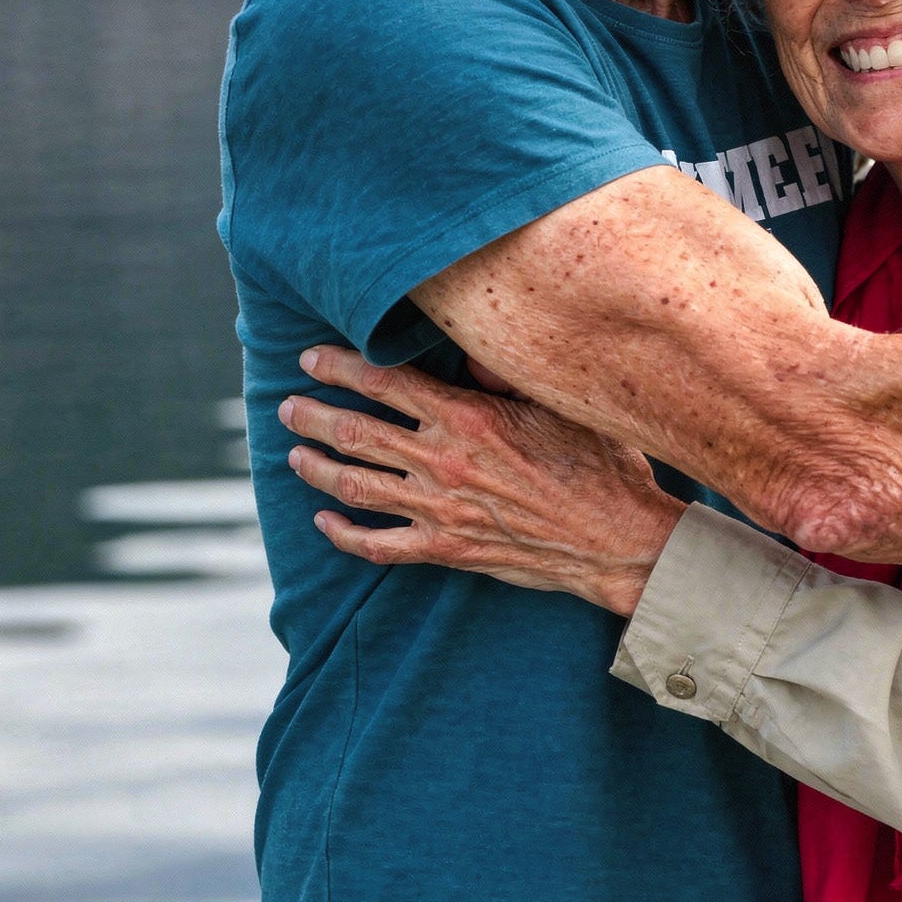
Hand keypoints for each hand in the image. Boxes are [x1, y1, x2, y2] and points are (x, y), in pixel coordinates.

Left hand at [278, 347, 685, 615]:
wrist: (615, 537)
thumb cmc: (597, 462)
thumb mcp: (557, 401)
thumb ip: (503, 373)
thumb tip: (464, 351)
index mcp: (466, 416)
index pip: (384, 383)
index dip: (340, 368)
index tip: (312, 358)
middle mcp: (443, 461)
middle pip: (355, 432)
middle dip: (313, 416)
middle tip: (287, 405)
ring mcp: (440, 510)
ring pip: (355, 487)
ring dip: (316, 468)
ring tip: (293, 454)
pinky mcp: (447, 550)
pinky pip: (378, 546)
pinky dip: (343, 535)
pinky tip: (324, 523)